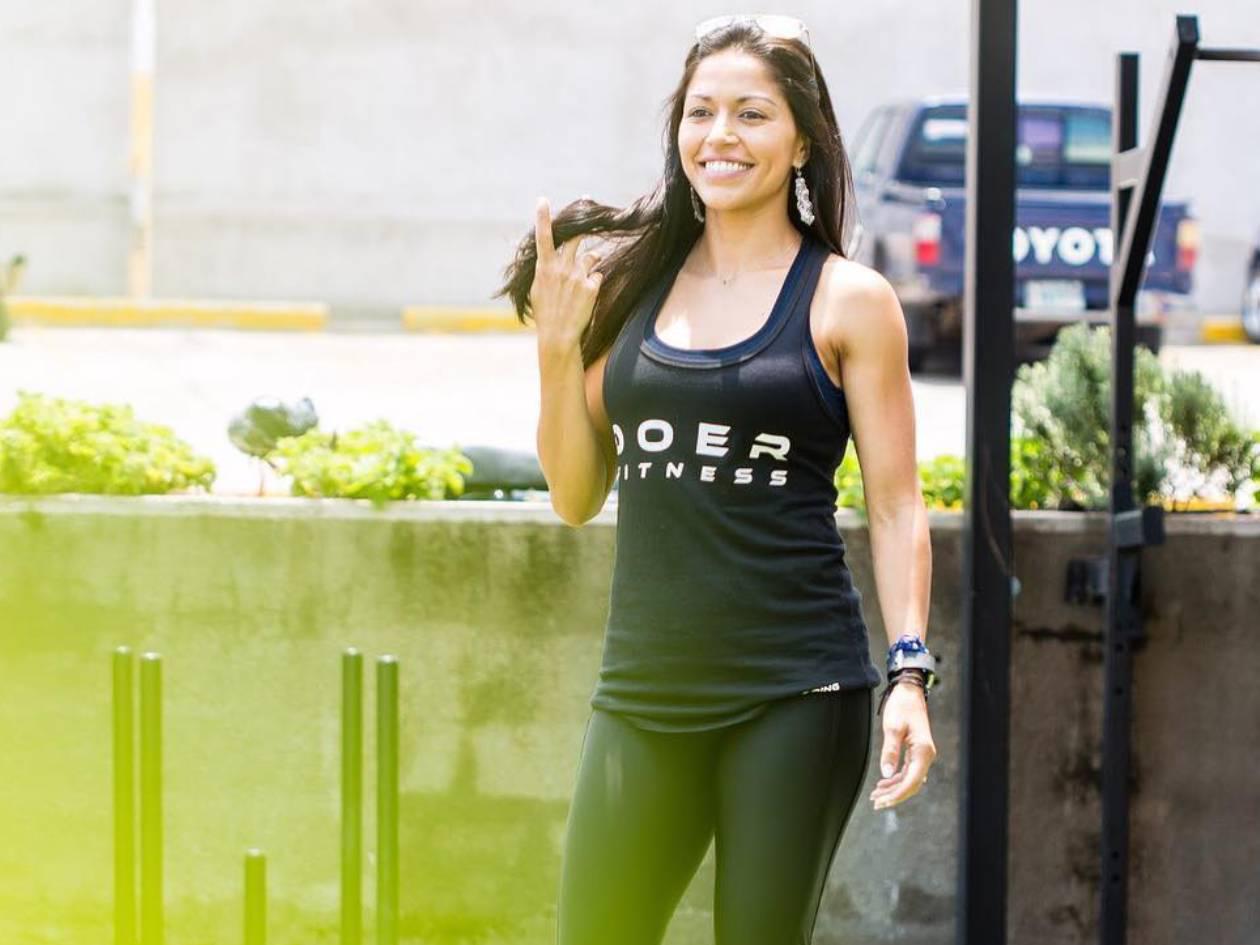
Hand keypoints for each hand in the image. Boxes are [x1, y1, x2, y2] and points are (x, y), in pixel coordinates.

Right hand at [530, 195, 603, 350]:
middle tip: (590, 216)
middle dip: (584, 227)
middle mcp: (561, 268)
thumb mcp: (537, 290)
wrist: (558, 336)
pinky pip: (597, 276)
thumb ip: (546, 271)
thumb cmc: (545, 314)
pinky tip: (588, 295)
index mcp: (545, 268)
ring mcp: (577, 276)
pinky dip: (594, 282)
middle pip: (576, 238)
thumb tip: (551, 261)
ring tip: (584, 278)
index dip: (542, 218)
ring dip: (592, 261)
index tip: (542, 201)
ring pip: (592, 256)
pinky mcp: (591, 286)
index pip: (544, 238)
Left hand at [869, 681, 935, 810]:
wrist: (909, 692)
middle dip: (894, 795)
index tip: (883, 801)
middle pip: (912, 784)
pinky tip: (883, 783)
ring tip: (876, 796)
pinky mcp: (916, 752)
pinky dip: (896, 779)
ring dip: (894, 789)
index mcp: (923, 751)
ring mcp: (922, 754)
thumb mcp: (893, 728)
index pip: (912, 781)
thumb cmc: (902, 706)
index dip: (897, 794)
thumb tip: (886, 774)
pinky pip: (908, 772)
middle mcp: (926, 755)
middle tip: (876, 803)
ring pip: (909, 780)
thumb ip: (890, 751)